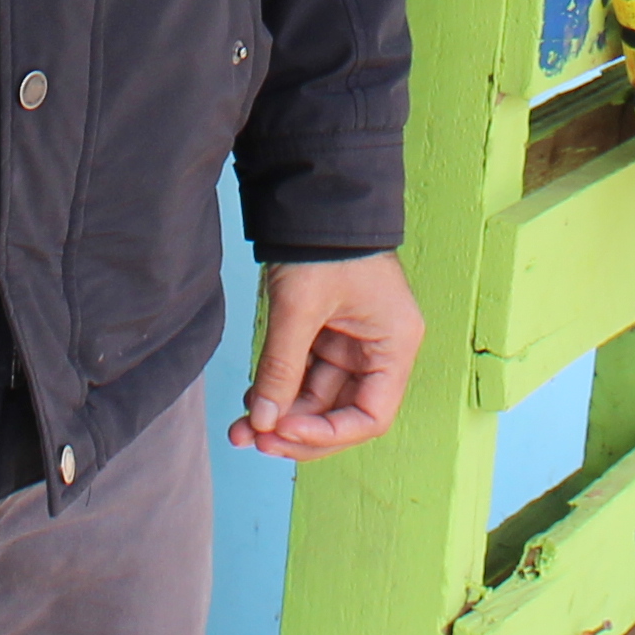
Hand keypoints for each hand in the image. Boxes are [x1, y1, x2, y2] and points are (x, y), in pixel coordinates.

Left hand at [235, 252, 421, 460]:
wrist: (313, 194)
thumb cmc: (324, 242)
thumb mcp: (300, 307)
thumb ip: (282, 368)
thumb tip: (263, 421)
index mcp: (394, 344)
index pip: (371, 415)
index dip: (328, 434)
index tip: (285, 433)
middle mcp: (379, 349)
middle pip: (341, 413)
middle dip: (296, 429)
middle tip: (255, 440)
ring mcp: (351, 344)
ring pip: (317, 399)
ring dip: (281, 415)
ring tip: (240, 428)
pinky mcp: (326, 335)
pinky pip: (303, 376)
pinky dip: (278, 391)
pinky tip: (250, 402)